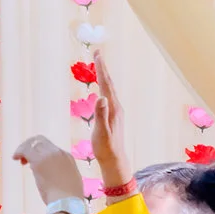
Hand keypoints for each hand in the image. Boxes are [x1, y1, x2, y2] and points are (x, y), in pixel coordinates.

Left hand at [13, 135, 86, 208]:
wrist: (67, 203)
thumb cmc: (68, 199)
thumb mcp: (69, 182)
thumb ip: (61, 174)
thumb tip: (53, 176)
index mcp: (67, 157)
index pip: (50, 147)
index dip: (39, 152)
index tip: (32, 162)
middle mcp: (59, 153)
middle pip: (41, 140)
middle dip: (30, 145)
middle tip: (23, 158)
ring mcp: (49, 155)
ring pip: (33, 142)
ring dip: (23, 148)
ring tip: (18, 158)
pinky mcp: (39, 161)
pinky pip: (26, 149)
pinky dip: (19, 152)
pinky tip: (15, 158)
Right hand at [90, 56, 129, 194]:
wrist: (114, 159)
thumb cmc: (105, 148)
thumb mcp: (101, 132)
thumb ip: (101, 115)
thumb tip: (100, 97)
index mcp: (112, 108)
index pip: (105, 84)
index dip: (101, 69)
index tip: (98, 55)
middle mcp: (116, 107)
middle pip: (108, 84)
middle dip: (103, 68)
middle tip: (98, 54)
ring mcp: (115, 111)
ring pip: (109, 89)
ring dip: (104, 77)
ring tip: (99, 66)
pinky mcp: (113, 116)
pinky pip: (108, 96)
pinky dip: (104, 87)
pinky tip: (101, 89)